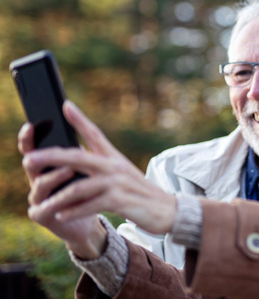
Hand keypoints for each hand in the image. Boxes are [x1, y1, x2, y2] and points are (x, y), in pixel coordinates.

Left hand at [21, 101, 176, 240]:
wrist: (167, 209)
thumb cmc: (139, 192)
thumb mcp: (122, 174)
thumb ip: (101, 166)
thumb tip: (74, 160)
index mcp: (114, 157)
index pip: (95, 133)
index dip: (79, 119)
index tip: (65, 105)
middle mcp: (114, 166)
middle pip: (78, 157)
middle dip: (51, 157)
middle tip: (30, 159)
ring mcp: (117, 183)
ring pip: (79, 186)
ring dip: (58, 198)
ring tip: (41, 205)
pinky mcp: (120, 200)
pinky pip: (91, 205)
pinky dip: (74, 211)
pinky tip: (61, 215)